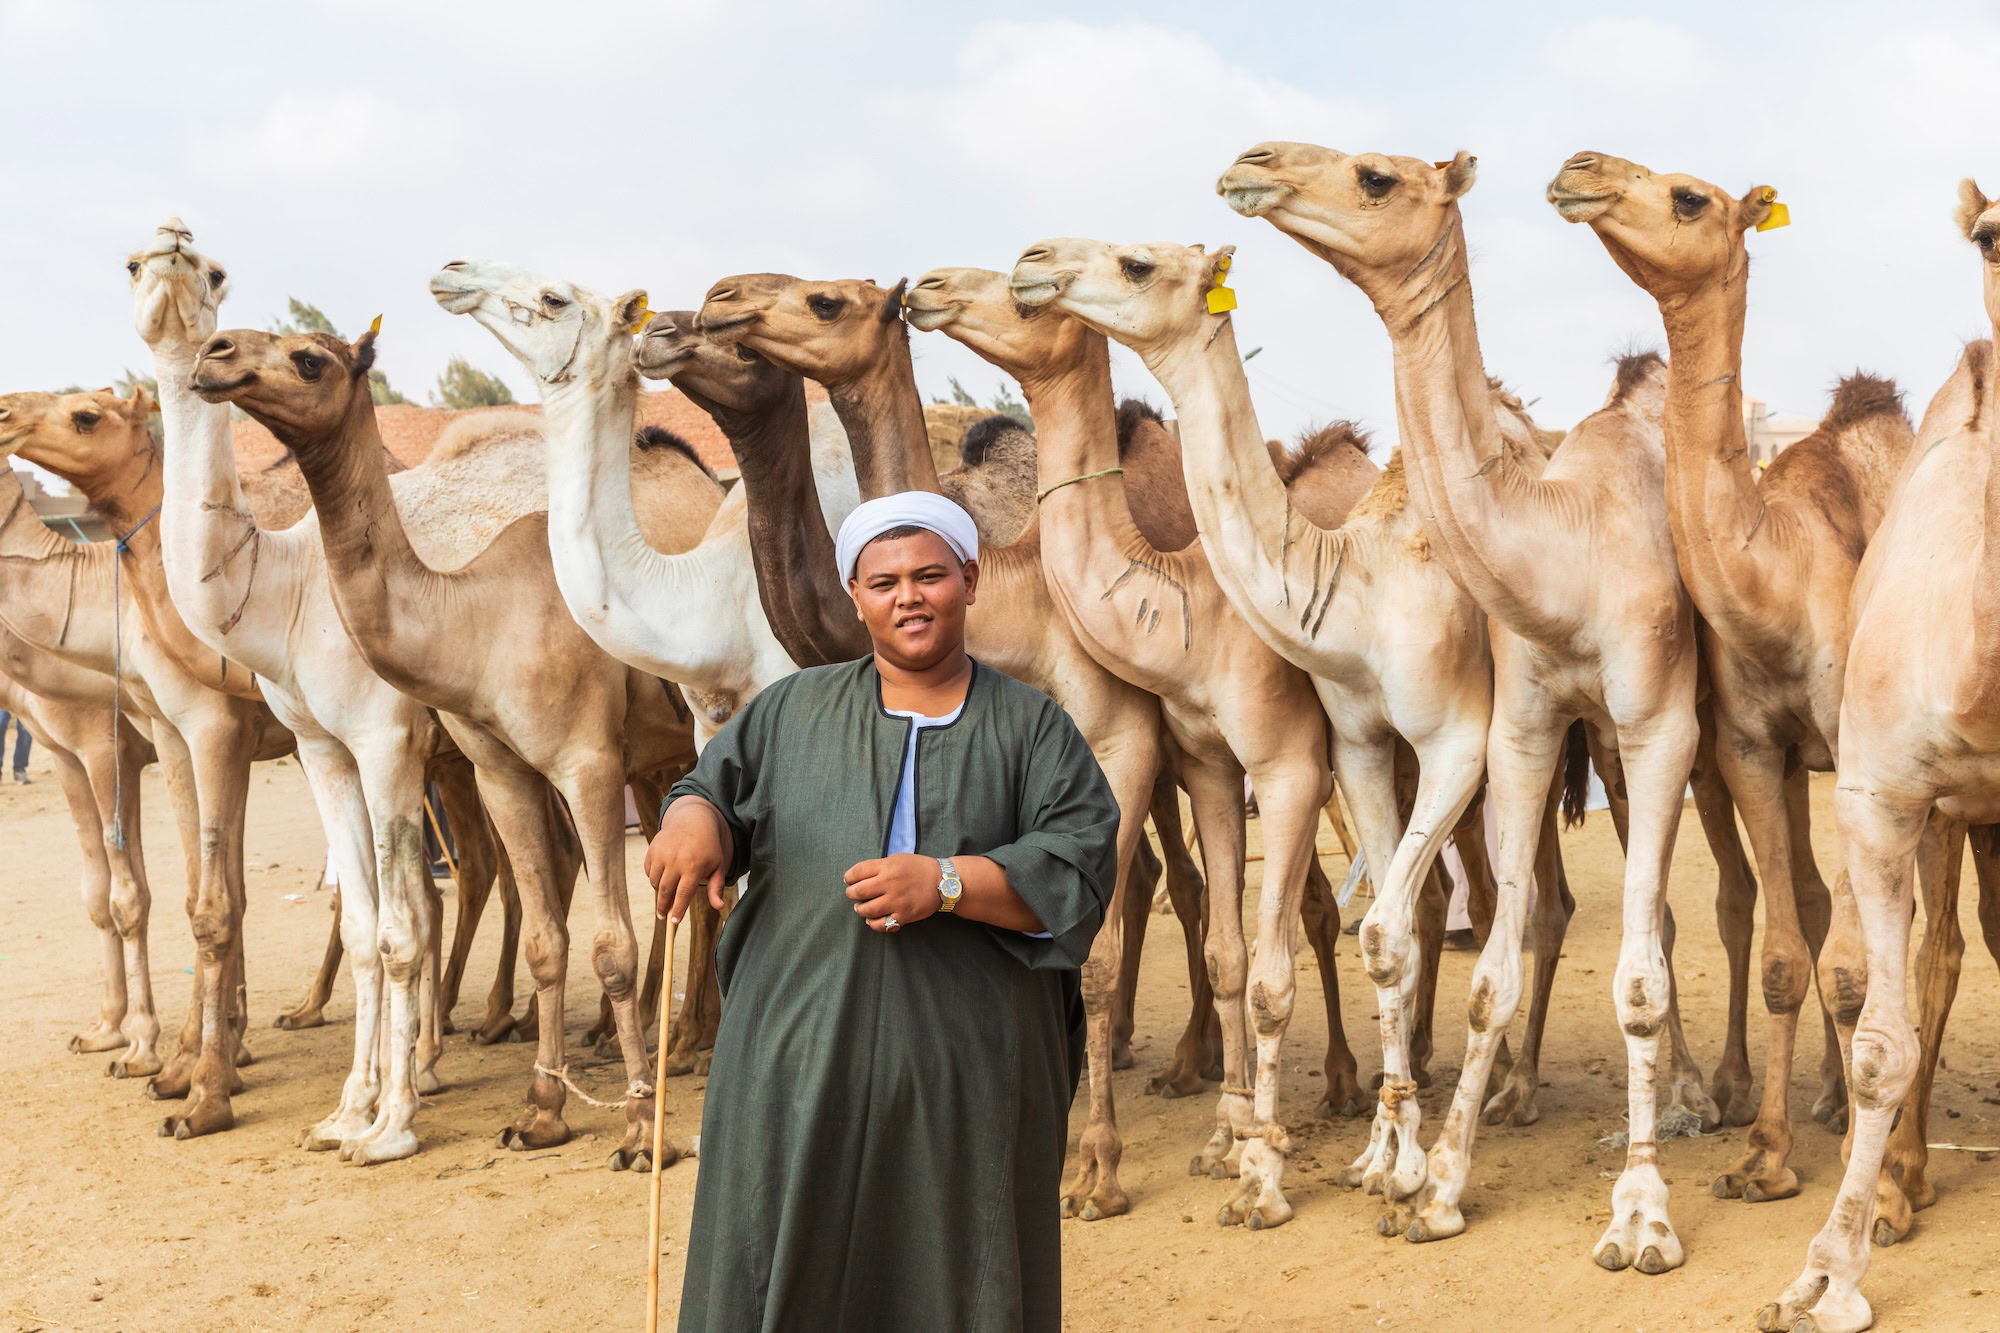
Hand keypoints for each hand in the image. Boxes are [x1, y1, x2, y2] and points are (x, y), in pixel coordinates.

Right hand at [646, 797, 728, 922]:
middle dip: (663, 907)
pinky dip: (654, 877)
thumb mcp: (717, 866)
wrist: (694, 821)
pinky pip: (648, 871)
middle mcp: (676, 860)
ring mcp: (662, 854)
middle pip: (665, 892)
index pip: (683, 894)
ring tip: (667, 892)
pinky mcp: (652, 849)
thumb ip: (716, 888)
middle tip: (663, 915)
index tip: (674, 922)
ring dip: (659, 891)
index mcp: (693, 867)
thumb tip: (719, 907)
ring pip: (655, 882)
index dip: (677, 910)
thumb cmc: (708, 848)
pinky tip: (663, 875)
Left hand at [843, 854, 942, 932]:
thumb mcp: (899, 859)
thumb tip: (859, 876)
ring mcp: (896, 900)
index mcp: (887, 866)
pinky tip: (871, 919)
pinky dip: (873, 923)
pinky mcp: (903, 915)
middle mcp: (889, 883)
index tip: (848, 880)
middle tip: (852, 894)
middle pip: (858, 891)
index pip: (858, 871)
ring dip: (860, 909)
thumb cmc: (919, 868)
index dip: (849, 877)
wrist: (943, 882)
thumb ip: (880, 866)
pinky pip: (881, 924)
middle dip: (851, 893)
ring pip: (867, 909)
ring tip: (860, 908)